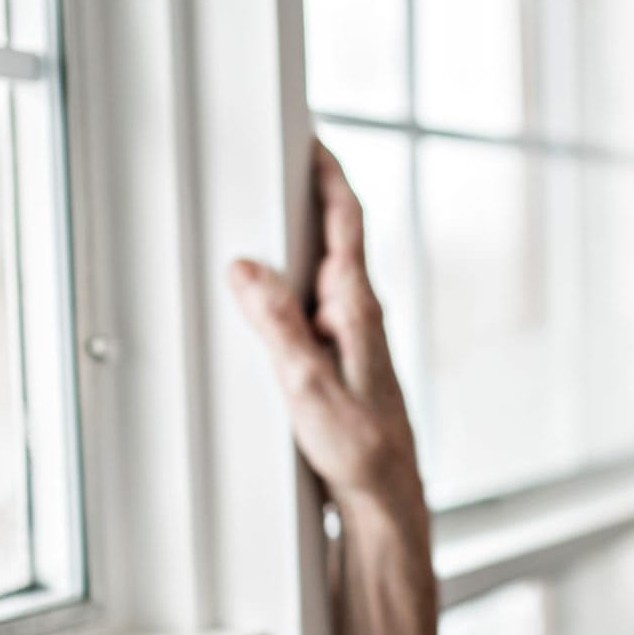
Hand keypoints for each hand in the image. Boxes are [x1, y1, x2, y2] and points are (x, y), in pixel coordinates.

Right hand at [228, 140, 422, 510]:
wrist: (385, 497)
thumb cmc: (361, 450)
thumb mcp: (307, 387)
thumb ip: (277, 325)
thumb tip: (247, 269)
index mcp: (357, 309)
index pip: (347, 222)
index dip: (329, 174)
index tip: (311, 137)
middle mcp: (359, 315)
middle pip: (333, 237)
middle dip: (306, 196)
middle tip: (276, 162)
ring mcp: (352, 337)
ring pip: (320, 274)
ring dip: (295, 244)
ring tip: (260, 219)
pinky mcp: (340, 360)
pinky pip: (311, 307)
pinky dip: (289, 288)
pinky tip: (266, 298)